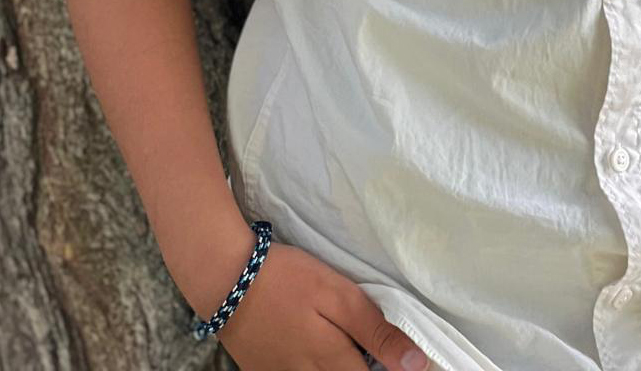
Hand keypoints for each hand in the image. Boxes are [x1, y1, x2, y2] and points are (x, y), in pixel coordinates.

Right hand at [211, 238, 432, 370]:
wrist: (224, 278)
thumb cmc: (287, 279)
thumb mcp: (338, 295)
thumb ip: (376, 331)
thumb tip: (416, 365)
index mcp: (331, 362)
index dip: (392, 369)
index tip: (408, 360)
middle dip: (364, 366)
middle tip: (370, 345)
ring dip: (339, 363)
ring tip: (341, 342)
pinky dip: (313, 365)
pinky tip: (317, 347)